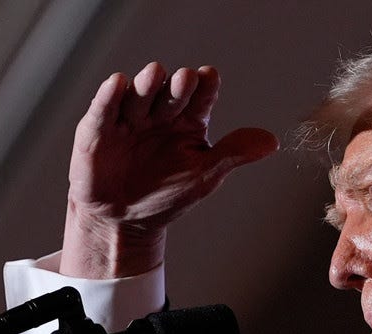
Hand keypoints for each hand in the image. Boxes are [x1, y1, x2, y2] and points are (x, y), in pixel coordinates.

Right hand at [61, 62, 278, 277]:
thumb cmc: (167, 194)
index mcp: (189, 122)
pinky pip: (104, 109)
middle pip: (170, 93)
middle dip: (178, 86)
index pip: (200, 99)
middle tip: (187, 78)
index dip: (204, 88)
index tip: (210, 77)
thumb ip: (234, 153)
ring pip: (139, 95)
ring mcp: (130, 119)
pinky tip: (119, 83)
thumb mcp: (205, 175)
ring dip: (147, 84)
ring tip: (155, 74)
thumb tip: (272, 141)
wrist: (124, 221)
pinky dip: (110, 97)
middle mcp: (160, 114)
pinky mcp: (98, 129)